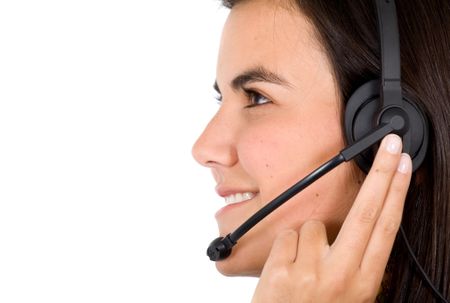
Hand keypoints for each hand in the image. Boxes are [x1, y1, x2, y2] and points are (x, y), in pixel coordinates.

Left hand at [251, 134, 411, 302]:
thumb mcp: (349, 293)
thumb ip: (355, 260)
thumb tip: (359, 225)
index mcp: (364, 280)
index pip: (386, 227)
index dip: (396, 192)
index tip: (403, 165)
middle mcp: (342, 274)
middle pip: (367, 212)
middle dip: (382, 174)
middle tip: (391, 146)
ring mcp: (311, 272)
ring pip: (313, 225)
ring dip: (307, 240)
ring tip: (303, 268)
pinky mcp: (282, 270)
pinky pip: (287, 236)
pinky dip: (286, 248)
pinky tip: (286, 270)